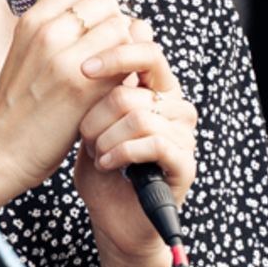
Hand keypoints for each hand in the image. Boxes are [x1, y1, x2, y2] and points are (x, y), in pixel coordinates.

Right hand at [0, 0, 167, 208]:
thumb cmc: (17, 109)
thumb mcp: (25, 54)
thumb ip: (57, 30)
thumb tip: (98, 12)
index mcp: (31, 21)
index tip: (100, 20)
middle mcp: (47, 33)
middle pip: (107, 2)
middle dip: (116, 23)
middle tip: (110, 53)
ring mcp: (65, 59)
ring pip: (121, 28)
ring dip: (126, 49)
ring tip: (113, 72)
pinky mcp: (83, 88)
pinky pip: (125, 61)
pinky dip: (127, 73)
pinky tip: (113, 91)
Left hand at [74, 27, 198, 266]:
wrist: (114, 219)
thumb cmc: (102, 168)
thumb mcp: (92, 121)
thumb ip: (98, 87)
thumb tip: (94, 47)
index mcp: (155, 89)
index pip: (146, 49)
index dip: (114, 54)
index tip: (83, 70)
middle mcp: (175, 106)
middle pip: (130, 88)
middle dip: (95, 115)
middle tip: (85, 137)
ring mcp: (183, 134)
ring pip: (137, 116)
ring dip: (105, 138)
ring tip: (97, 154)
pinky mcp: (185, 163)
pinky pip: (153, 143)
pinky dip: (121, 153)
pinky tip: (108, 164)